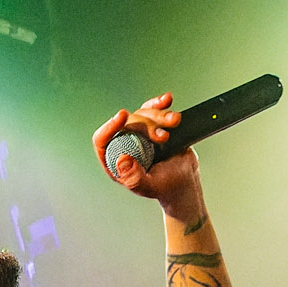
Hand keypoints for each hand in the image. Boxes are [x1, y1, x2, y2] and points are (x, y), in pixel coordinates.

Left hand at [93, 94, 201, 208]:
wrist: (185, 180)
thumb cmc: (165, 187)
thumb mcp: (150, 186)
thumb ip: (135, 178)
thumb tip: (122, 160)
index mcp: (115, 161)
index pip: (102, 140)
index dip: (109, 126)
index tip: (123, 115)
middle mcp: (123, 145)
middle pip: (127, 124)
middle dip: (148, 125)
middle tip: (164, 137)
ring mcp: (138, 134)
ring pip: (142, 114)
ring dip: (160, 116)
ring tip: (175, 123)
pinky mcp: (152, 126)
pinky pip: (152, 109)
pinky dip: (160, 104)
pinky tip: (167, 99)